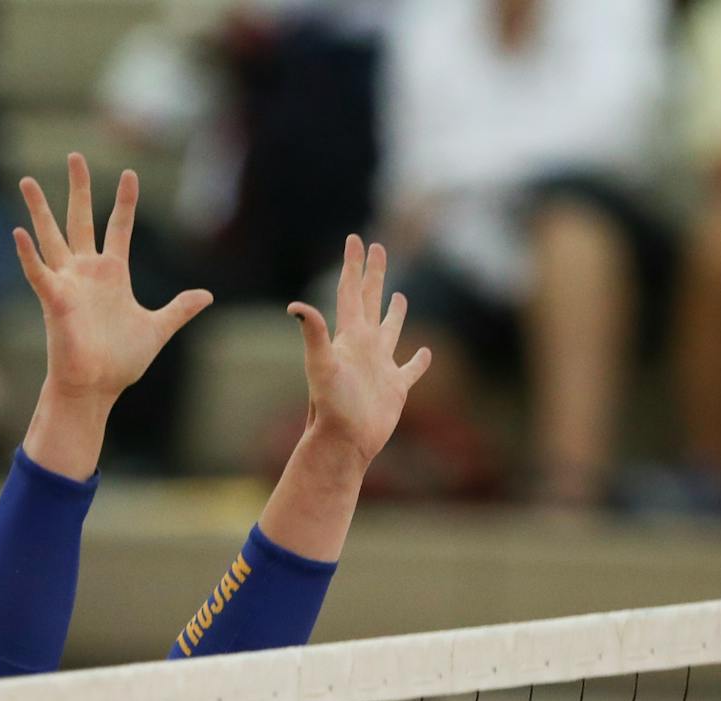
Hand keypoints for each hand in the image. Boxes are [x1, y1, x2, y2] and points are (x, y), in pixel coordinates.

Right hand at [14, 153, 211, 412]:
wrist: (97, 387)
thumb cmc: (120, 361)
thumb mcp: (157, 328)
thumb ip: (179, 309)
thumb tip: (207, 295)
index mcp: (112, 274)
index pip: (119, 227)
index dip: (125, 201)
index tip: (130, 174)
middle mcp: (87, 272)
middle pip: (80, 219)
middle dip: (79, 188)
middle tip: (74, 155)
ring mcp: (68, 284)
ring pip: (52, 237)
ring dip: (39, 209)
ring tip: (28, 180)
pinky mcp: (54, 301)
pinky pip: (38, 273)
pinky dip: (28, 255)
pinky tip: (18, 232)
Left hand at [287, 235, 431, 467]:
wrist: (344, 442)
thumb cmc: (332, 407)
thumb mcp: (321, 365)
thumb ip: (314, 334)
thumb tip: (295, 307)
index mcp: (349, 337)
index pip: (351, 292)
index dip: (353, 265)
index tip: (356, 239)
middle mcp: (365, 347)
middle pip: (370, 301)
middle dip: (374, 274)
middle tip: (378, 247)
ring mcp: (380, 367)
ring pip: (390, 331)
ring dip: (395, 312)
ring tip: (399, 296)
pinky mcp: (395, 388)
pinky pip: (410, 370)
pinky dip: (419, 361)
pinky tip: (425, 353)